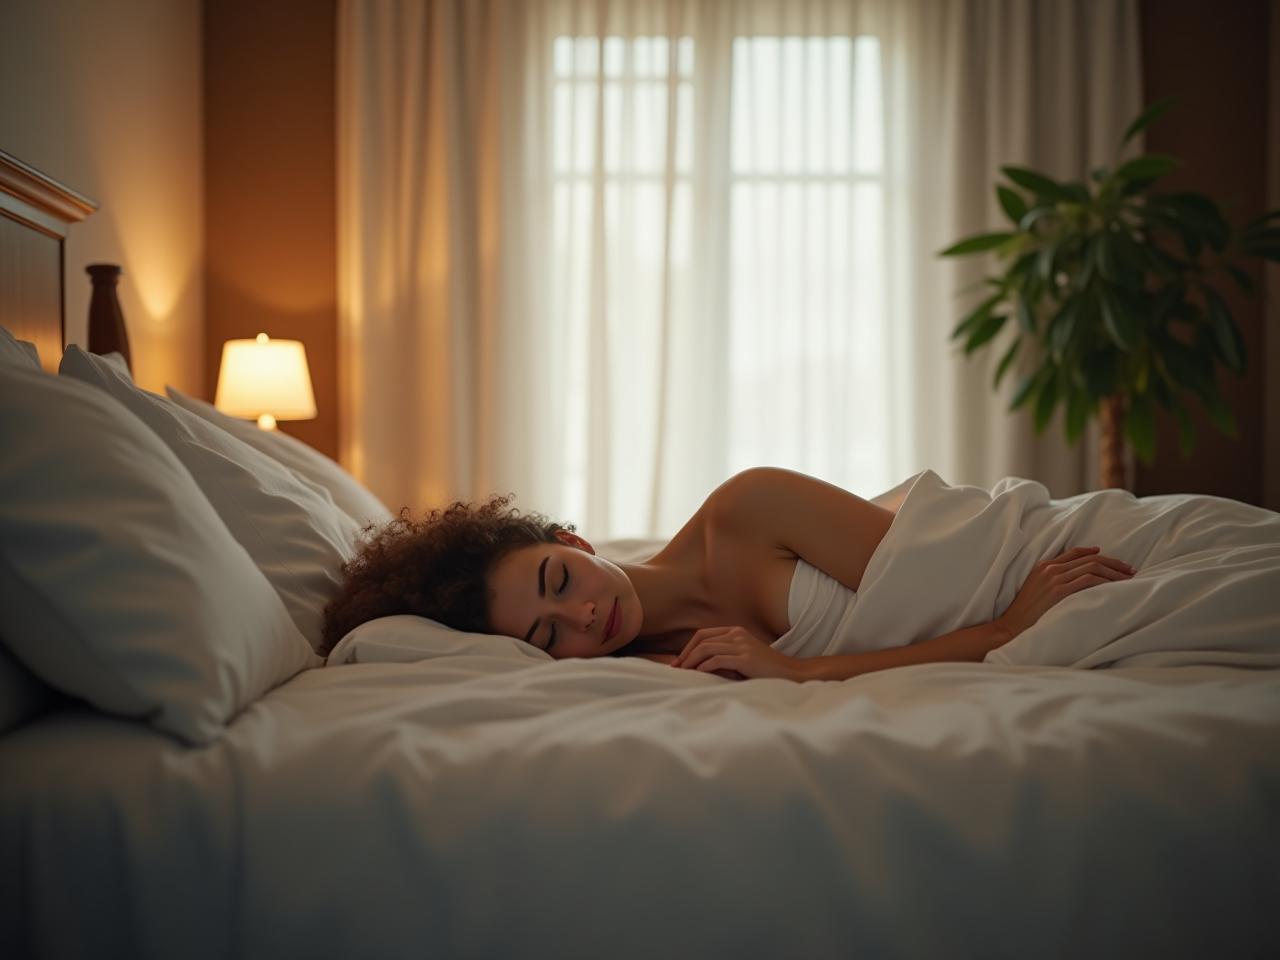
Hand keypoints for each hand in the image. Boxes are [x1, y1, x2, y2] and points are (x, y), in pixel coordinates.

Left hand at [670, 626, 798, 680]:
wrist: (790, 672)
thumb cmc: (765, 669)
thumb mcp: (743, 657)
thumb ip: (724, 656)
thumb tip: (698, 665)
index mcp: (736, 631)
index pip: (703, 634)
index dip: (688, 647)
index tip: (680, 661)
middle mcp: (737, 634)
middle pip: (702, 639)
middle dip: (686, 654)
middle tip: (677, 668)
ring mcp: (742, 645)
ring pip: (706, 648)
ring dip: (691, 661)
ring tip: (684, 673)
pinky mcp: (745, 658)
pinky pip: (717, 660)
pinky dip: (704, 667)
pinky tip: (699, 674)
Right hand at [998, 546, 1135, 638]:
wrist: (1011, 626)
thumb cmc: (1026, 614)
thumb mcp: (1037, 590)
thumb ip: (1054, 581)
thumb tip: (1079, 583)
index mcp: (1044, 565)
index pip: (1076, 552)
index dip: (1098, 554)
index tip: (1115, 562)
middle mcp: (1050, 568)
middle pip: (1089, 558)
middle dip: (1114, 563)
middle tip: (1131, 570)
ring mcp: (1054, 578)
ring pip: (1092, 567)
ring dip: (1114, 572)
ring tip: (1128, 579)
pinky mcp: (1059, 591)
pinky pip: (1088, 579)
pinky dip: (1105, 580)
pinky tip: (1115, 586)